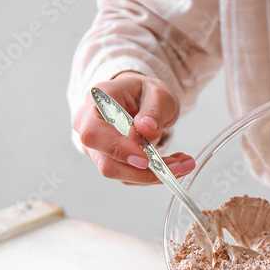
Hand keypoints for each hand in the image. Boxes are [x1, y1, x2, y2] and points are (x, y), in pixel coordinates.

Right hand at [71, 71, 194, 184]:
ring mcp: (97, 148)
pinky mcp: (109, 161)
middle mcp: (88, 126)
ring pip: (120, 173)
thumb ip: (154, 110)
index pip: (95, 132)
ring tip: (181, 164)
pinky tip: (173, 164)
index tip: (145, 159)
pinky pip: (129, 176)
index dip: (117, 149)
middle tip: (175, 167)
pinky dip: (153, 175)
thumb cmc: (143, 94)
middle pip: (105, 162)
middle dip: (142, 171)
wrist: (139, 101)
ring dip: (153, 175)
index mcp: (96, 102)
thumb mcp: (158, 93)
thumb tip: (147, 129)